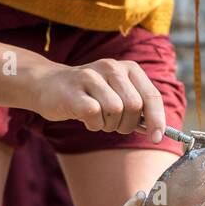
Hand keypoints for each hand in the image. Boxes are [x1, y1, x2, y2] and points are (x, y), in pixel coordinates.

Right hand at [39, 59, 165, 141]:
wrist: (47, 85)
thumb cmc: (87, 94)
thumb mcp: (116, 94)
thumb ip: (136, 109)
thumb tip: (156, 131)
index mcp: (128, 68)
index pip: (151, 96)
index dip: (157, 119)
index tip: (157, 138)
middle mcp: (112, 67)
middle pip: (134, 106)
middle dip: (127, 124)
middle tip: (114, 125)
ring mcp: (91, 77)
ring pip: (115, 110)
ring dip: (108, 124)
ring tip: (98, 119)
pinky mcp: (74, 91)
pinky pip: (94, 114)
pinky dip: (93, 124)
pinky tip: (86, 119)